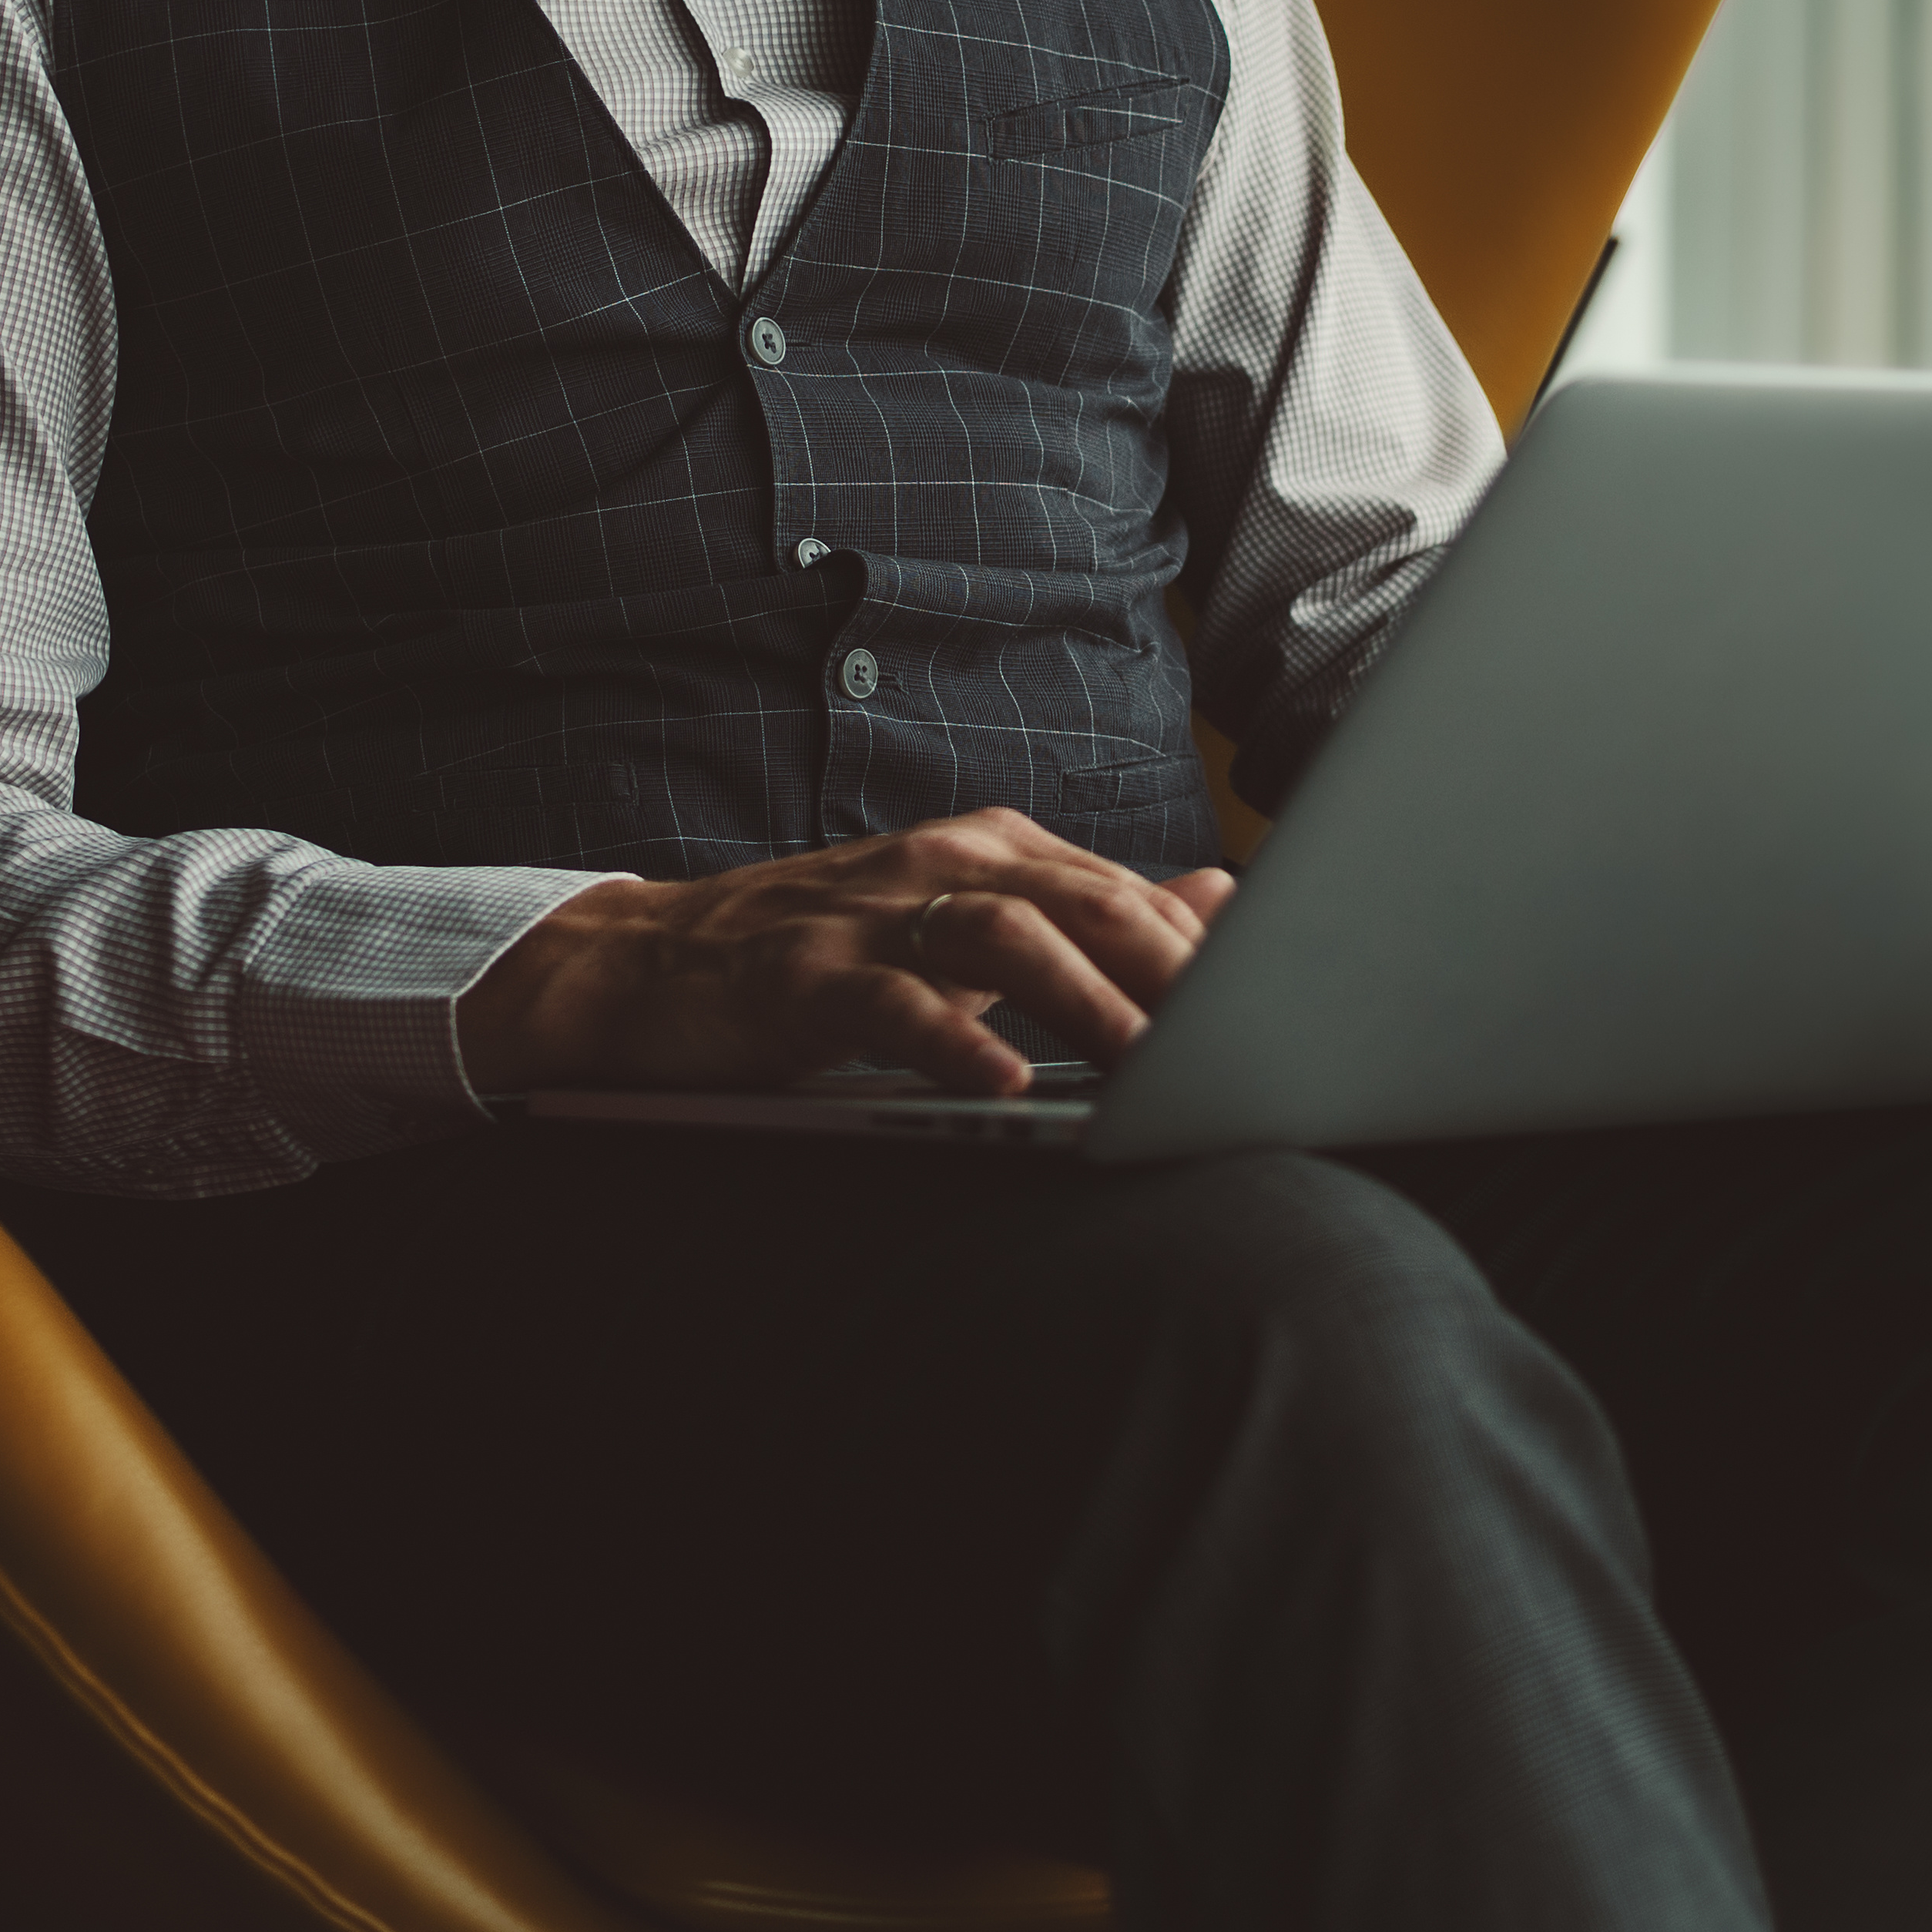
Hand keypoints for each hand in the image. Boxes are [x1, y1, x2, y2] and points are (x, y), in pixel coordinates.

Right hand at [457, 808, 1239, 1098]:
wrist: (650, 967)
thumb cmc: (826, 957)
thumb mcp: (967, 923)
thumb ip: (1090, 910)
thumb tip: (1218, 892)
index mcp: (991, 850)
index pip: (1123, 890)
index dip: (1205, 948)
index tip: (1281, 1004)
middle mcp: (941, 863)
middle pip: (1082, 897)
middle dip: (1170, 963)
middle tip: (1242, 1035)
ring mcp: (871, 915)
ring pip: (1003, 936)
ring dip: (1086, 999)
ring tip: (1148, 1063)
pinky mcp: (806, 974)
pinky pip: (892, 1002)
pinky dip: (953, 1039)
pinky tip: (1000, 1082)